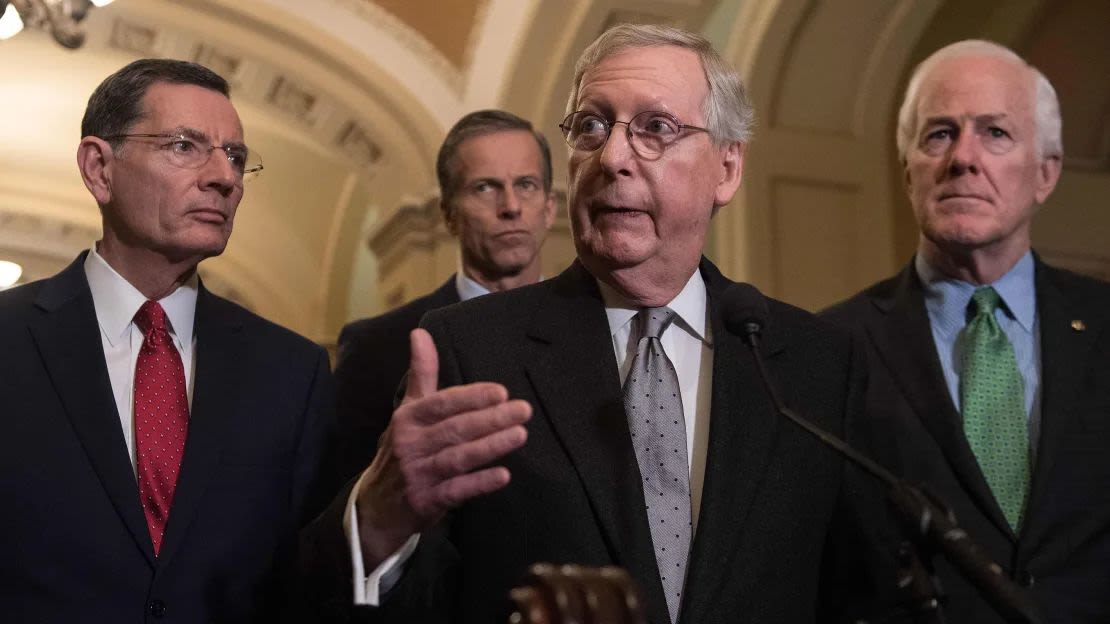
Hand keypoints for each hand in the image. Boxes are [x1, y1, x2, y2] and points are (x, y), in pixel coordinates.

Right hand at [355, 328, 530, 567]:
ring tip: (520, 434)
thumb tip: (420, 333)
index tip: (501, 391)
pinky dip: (479, 484)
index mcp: (408, 418)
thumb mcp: (408, 410)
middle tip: (524, 410)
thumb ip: (421, 373)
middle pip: (455, 429)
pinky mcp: (426, 502)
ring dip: (491, 446)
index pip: (442, 403)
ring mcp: (418, 474)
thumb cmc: (402, 448)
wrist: (376, 505)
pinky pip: (456, 492)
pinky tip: (503, 475)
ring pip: (458, 458)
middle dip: (491, 419)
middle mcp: (411, 444)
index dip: (471, 397)